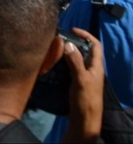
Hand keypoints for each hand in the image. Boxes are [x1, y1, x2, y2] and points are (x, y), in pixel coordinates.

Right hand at [64, 28, 103, 142]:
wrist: (84, 120)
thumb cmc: (85, 100)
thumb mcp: (80, 79)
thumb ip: (75, 61)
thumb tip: (68, 43)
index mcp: (96, 66)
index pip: (95, 45)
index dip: (86, 35)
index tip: (72, 30)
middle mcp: (92, 69)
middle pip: (85, 50)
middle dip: (74, 42)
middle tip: (59, 38)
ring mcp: (84, 76)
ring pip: (77, 59)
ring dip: (67, 52)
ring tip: (54, 48)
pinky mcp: (77, 82)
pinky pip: (70, 67)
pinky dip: (63, 62)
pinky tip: (54, 63)